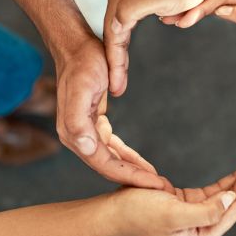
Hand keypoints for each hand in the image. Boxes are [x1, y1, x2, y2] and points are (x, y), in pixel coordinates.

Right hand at [51, 35, 163, 188]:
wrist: (76, 46)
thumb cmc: (82, 63)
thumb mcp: (82, 87)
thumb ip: (77, 119)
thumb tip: (83, 146)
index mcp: (74, 133)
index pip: (105, 164)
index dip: (130, 176)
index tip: (154, 184)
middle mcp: (77, 137)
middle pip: (109, 166)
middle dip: (135, 179)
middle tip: (161, 189)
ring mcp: (85, 132)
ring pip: (111, 160)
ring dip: (132, 171)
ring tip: (155, 181)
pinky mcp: (93, 125)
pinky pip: (112, 148)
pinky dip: (127, 157)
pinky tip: (140, 164)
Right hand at [104, 0, 221, 95]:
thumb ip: (131, 9)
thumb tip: (113, 27)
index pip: (113, 36)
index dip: (114, 63)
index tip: (116, 86)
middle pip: (112, 36)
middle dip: (114, 64)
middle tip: (116, 89)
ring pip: (118, 34)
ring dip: (118, 58)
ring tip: (119, 80)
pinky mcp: (138, 1)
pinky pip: (126, 29)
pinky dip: (124, 47)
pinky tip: (123, 60)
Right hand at [107, 145, 235, 235]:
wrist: (113, 212)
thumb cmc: (137, 214)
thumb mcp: (173, 214)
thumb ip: (206, 211)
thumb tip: (232, 199)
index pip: (233, 208)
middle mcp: (202, 230)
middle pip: (233, 201)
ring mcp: (196, 216)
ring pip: (225, 195)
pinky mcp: (188, 204)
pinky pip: (213, 191)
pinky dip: (226, 179)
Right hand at [175, 0, 235, 75]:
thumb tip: (224, 8)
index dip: (205, 6)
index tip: (184, 18)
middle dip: (198, 7)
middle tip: (172, 19)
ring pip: (225, 5)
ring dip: (202, 12)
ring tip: (178, 19)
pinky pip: (232, 14)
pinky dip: (214, 16)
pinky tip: (198, 18)